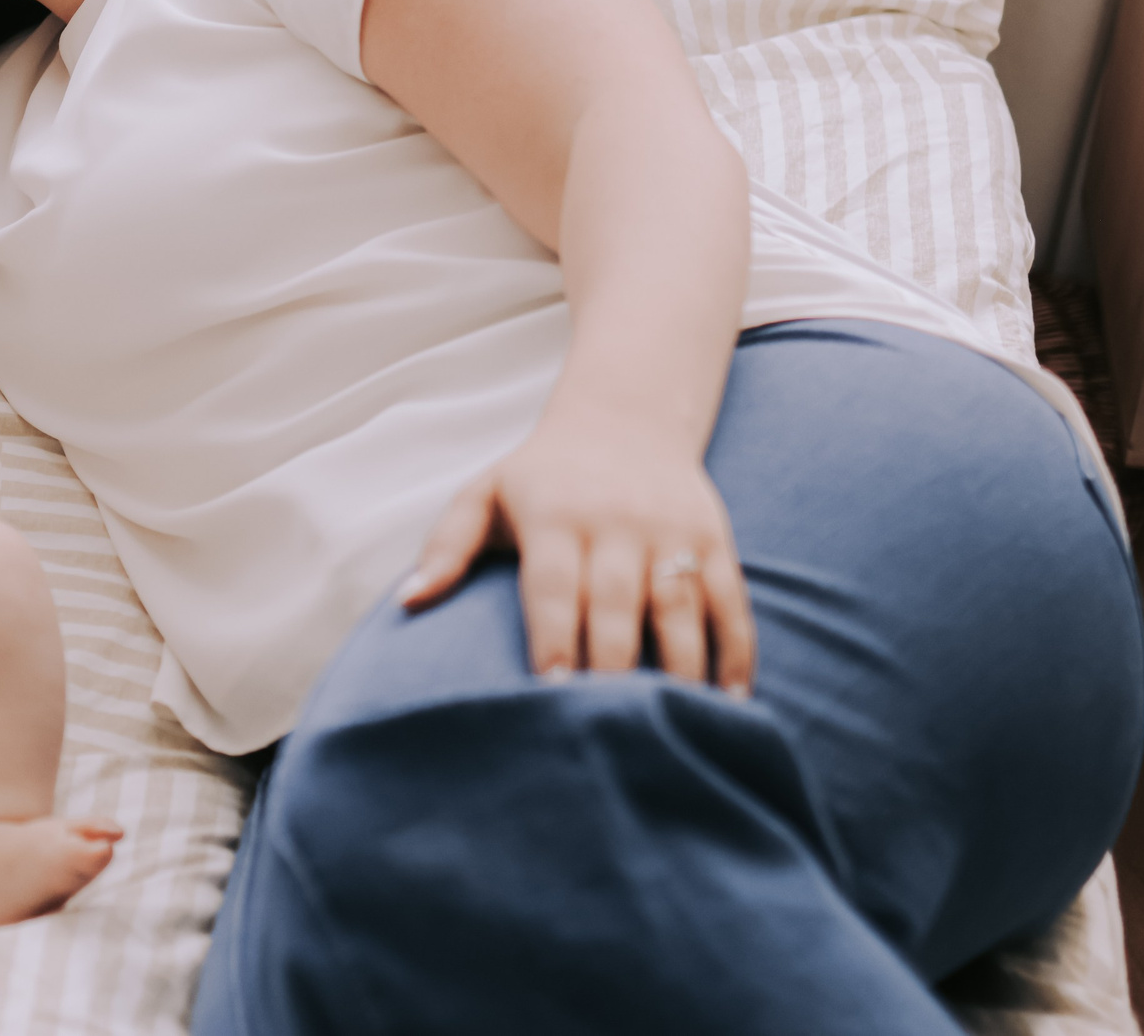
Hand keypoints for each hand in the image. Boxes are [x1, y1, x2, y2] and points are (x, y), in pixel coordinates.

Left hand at [398, 418, 755, 694]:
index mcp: (555, 516)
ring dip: (680, 668)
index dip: (553, 639)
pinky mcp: (713, 540)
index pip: (553, 586)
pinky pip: (729, 600)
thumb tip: (408, 601)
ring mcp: (670, 532)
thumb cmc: (540, 476)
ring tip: (674, 724)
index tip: (550, 692)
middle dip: (612, 667)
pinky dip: (734, 651)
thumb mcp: (484, 495)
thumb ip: (446, 546)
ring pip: (679, 607)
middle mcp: (615, 523)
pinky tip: (729, 700)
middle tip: (607, 726)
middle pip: (616, 604)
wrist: (623, 418)